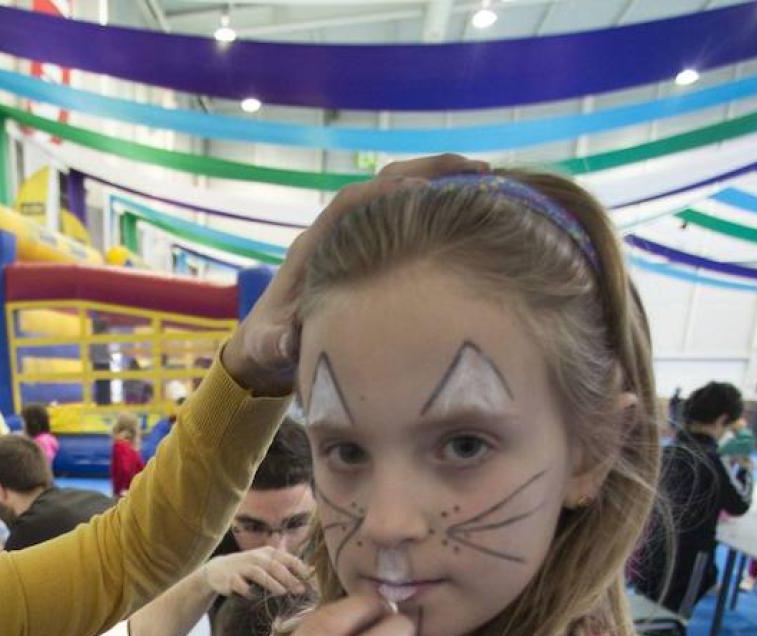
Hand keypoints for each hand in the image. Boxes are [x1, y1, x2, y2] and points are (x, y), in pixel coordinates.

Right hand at [201, 547, 312, 599]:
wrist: (218, 569)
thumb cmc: (249, 568)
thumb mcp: (267, 562)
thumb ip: (286, 566)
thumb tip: (313, 570)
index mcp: (268, 553)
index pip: (288, 559)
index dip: (300, 569)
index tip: (310, 582)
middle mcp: (256, 557)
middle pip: (275, 566)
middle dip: (288, 578)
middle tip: (299, 590)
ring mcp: (242, 567)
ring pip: (259, 573)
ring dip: (271, 583)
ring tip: (281, 592)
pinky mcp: (230, 578)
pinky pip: (240, 585)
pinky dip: (248, 591)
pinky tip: (254, 597)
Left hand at [220, 154, 491, 395]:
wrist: (268, 345)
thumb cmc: (268, 345)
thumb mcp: (268, 347)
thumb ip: (274, 344)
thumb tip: (288, 343)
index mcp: (313, 245)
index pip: (348, 203)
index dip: (381, 192)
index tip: (419, 189)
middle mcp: (336, 231)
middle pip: (383, 182)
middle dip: (427, 170)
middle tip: (477, 168)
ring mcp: (356, 235)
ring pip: (400, 191)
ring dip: (441, 180)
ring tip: (489, 178)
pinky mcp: (373, 247)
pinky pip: (409, 215)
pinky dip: (440, 205)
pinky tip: (478, 208)